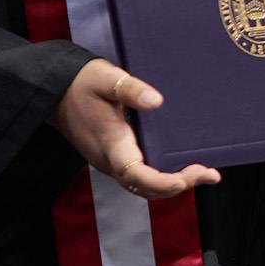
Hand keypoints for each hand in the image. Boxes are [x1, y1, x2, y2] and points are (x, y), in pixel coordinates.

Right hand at [50, 58, 220, 198]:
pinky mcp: (114, 157)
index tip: (184, 179)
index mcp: (110, 144)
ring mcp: (112, 161)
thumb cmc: (81, 83)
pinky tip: (180, 167)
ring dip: (173, 184)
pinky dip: (162, 177)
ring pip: (144, 185)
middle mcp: (111, 160)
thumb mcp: (105, 78)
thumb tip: (156, 101)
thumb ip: (130, 88)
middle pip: (146, 187)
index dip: (161, 182)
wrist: (55, 91)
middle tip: (210, 174)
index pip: (136, 175)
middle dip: (179, 185)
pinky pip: (140, 176)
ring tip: (204, 174)